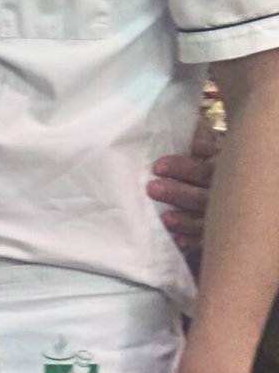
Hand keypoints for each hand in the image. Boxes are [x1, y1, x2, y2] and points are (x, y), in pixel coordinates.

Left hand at [148, 118, 217, 254]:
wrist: (212, 173)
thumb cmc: (196, 151)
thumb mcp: (197, 138)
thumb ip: (193, 133)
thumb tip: (188, 131)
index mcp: (219, 166)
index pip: (203, 168)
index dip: (182, 167)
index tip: (157, 166)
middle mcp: (221, 191)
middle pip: (203, 195)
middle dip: (178, 193)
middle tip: (152, 188)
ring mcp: (217, 212)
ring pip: (204, 219)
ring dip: (185, 220)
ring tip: (165, 218)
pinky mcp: (209, 229)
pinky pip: (202, 239)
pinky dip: (190, 241)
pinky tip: (177, 242)